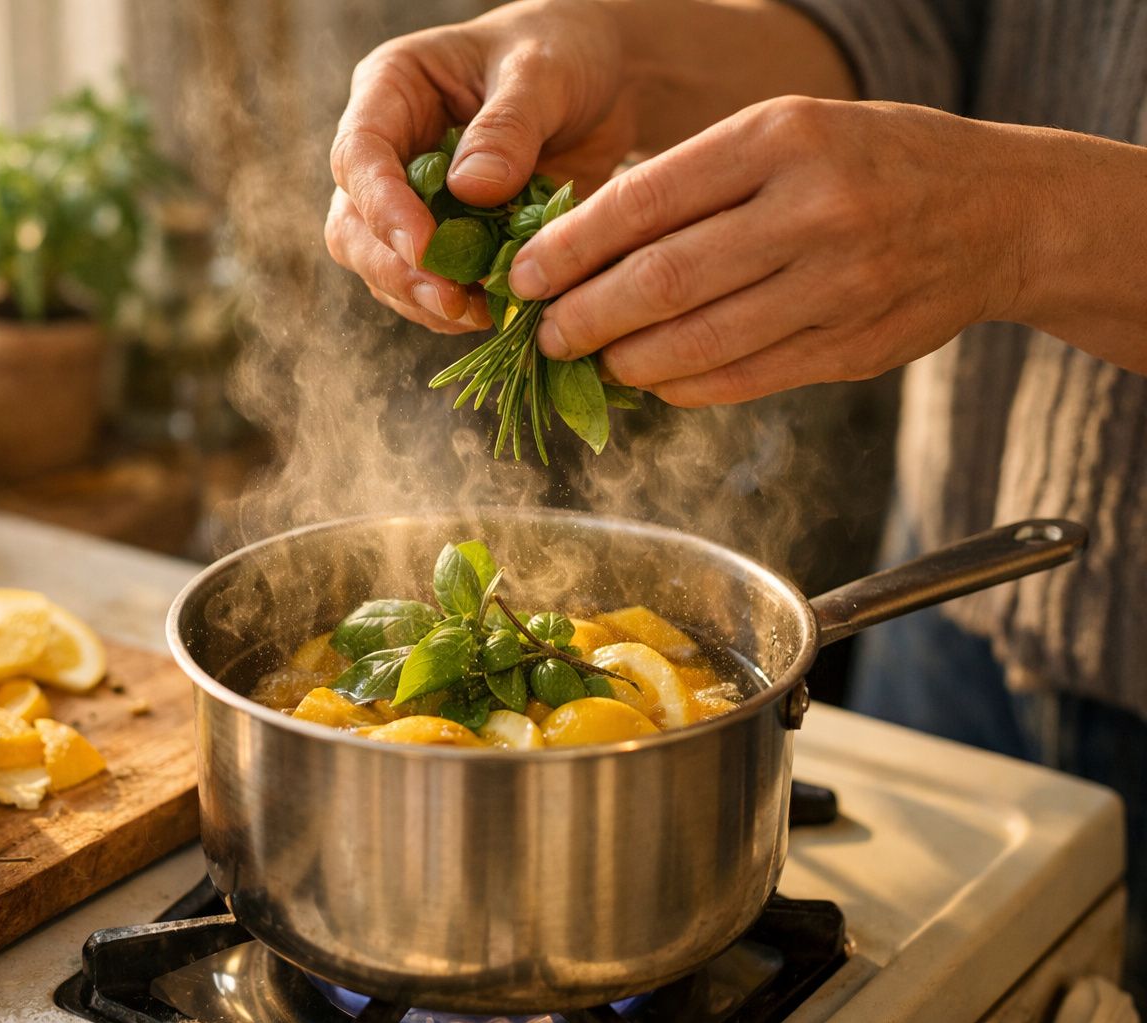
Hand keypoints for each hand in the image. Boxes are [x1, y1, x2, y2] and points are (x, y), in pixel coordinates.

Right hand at [325, 0, 642, 333]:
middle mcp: (388, 150)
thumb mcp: (543, 72)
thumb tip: (468, 191)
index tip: (424, 249)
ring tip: (479, 313)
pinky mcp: (445, 238)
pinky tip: (493, 312)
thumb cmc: (565, 52)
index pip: (358, 155)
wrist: (605, 81)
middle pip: (352, 224)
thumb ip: (508, 127)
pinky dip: (455, 307)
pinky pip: (428, 285)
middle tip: (450, 300)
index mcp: (391, 90)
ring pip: (382, 266)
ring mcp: (411, 200)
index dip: (382, 208)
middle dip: (395, 269)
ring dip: (422, 299)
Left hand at [512, 97, 1029, 405]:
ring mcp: (837, 285)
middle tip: (544, 333)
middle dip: (584, 316)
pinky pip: (743, 378)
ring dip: (626, 362)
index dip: (569, 250)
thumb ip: (696, 182)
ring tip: (592, 359)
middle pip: (661, 280)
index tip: (524, 277)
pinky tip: (653, 381)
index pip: (644, 202)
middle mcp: (811, 210)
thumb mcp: (788, 133)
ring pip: (698, 341)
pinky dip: (684, 386)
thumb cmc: (869, 161)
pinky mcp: (851, 347)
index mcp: (780, 138)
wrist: (1001, 212)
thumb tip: (583, 247)